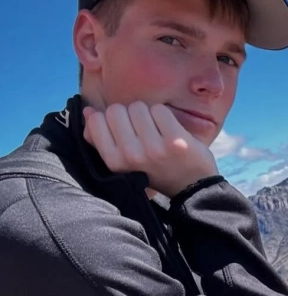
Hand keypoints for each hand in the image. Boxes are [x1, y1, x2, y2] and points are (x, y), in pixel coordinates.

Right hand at [83, 102, 218, 197]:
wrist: (192, 188)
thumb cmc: (155, 171)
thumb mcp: (123, 162)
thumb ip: (102, 140)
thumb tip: (88, 111)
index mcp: (115, 162)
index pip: (97, 120)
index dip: (109, 119)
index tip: (124, 131)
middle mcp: (132, 156)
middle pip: (116, 110)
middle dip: (128, 115)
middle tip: (143, 132)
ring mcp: (154, 148)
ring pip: (138, 107)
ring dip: (147, 114)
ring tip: (157, 133)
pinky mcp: (175, 140)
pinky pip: (159, 109)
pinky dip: (164, 116)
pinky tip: (170, 132)